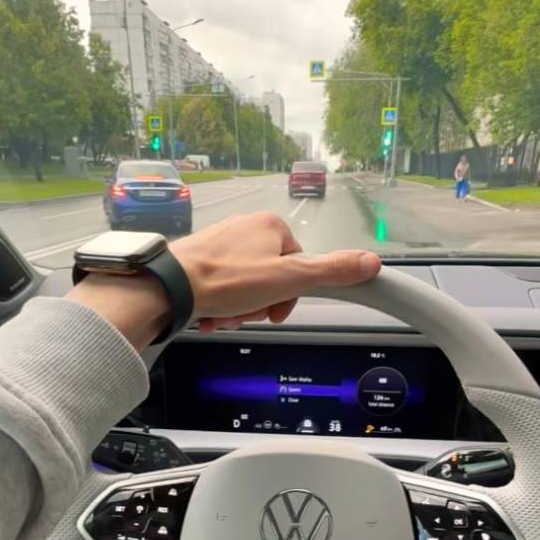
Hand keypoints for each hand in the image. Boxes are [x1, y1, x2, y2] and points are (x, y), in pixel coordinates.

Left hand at [171, 211, 380, 332]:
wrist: (168, 287)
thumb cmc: (224, 280)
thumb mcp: (289, 279)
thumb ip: (331, 271)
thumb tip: (371, 262)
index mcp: (271, 226)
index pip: (298, 265)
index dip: (290, 296)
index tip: (276, 310)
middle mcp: (245, 227)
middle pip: (271, 278)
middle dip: (260, 305)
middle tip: (245, 313)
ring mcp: (220, 243)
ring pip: (245, 286)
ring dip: (238, 309)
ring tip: (223, 314)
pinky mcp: (199, 259)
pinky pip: (221, 287)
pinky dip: (219, 305)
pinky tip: (209, 313)